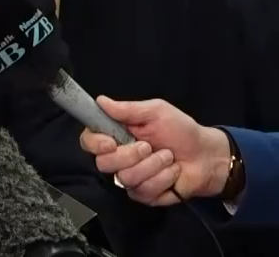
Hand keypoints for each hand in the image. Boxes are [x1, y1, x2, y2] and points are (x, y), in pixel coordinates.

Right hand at [78, 96, 230, 205]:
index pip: (89, 141)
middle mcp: (118, 158)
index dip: (95, 143)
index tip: (110, 142)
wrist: (206, 156)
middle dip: (130, 155)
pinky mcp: (144, 195)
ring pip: (125, 178)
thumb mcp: (156, 111)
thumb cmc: (181, 131)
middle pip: (104, 163)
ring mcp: (130, 178)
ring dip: (152, 166)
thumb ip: (127, 109)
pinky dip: (163, 178)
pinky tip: (173, 172)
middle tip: (149, 146)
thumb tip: (101, 101)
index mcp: (116, 135)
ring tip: (168, 157)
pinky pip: (144, 190)